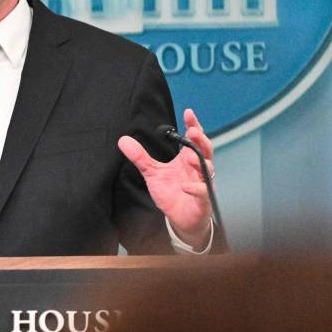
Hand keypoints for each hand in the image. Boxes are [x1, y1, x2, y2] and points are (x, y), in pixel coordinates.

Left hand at [117, 108, 213, 248]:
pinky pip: (203, 192)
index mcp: (186, 159)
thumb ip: (140, 157)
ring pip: (208, 169)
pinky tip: (186, 186)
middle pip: (205, 150)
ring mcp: (202, 183)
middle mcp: (197, 169)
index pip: (193, 139)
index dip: (193, 125)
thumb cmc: (171, 192)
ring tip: (189, 156)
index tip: (188, 112)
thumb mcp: (152, 172)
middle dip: (201, 140)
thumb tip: (123, 140)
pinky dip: (195, 188)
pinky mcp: (202, 200)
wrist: (180, 218)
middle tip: (193, 131)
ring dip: (200, 162)